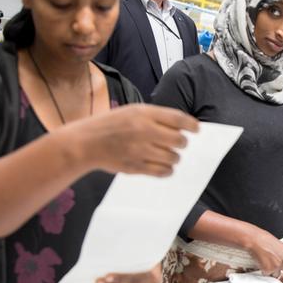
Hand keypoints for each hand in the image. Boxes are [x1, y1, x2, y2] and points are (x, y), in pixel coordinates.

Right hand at [77, 104, 198, 175]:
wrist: (85, 143)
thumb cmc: (110, 125)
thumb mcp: (132, 111)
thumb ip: (155, 117)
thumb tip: (181, 126)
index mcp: (143, 114)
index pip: (177, 118)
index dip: (191, 125)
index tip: (197, 129)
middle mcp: (144, 131)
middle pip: (179, 140)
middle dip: (182, 143)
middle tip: (179, 144)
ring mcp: (140, 150)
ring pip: (172, 157)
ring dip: (174, 157)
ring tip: (168, 155)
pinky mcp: (136, 167)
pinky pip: (162, 171)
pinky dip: (167, 170)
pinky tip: (165, 167)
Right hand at [246, 228, 282, 282]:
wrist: (255, 239)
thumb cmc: (266, 240)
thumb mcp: (282, 247)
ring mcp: (277, 266)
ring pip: (278, 276)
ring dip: (273, 273)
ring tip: (268, 263)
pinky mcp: (268, 269)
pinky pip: (268, 275)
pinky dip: (265, 271)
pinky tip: (263, 263)